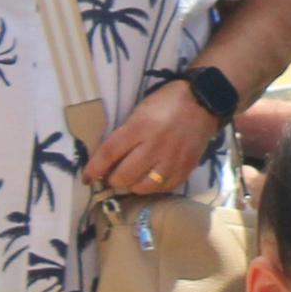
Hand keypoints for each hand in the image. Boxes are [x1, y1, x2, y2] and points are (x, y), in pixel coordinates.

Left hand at [85, 79, 217, 195]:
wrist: (203, 102)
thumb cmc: (166, 103)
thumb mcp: (139, 112)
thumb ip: (124, 135)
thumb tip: (107, 161)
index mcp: (139, 127)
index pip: (109, 154)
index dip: (94, 169)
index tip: (87, 178)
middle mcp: (155, 146)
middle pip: (123, 176)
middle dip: (112, 180)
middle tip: (112, 176)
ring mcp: (172, 160)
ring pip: (142, 187)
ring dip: (132, 186)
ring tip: (132, 179)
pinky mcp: (186, 168)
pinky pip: (163, 188)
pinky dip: (153, 187)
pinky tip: (150, 180)